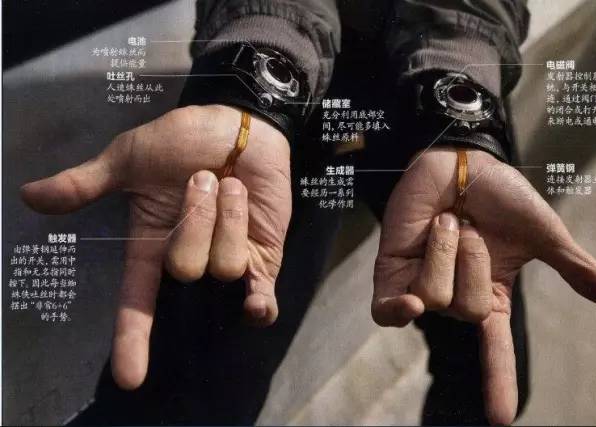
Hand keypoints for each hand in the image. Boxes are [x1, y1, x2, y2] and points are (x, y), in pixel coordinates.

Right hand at [21, 105, 291, 389]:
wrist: (238, 124)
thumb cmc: (182, 141)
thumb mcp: (129, 159)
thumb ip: (86, 183)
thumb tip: (29, 196)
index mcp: (151, 245)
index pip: (137, 302)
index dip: (132, 340)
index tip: (129, 377)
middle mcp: (188, 260)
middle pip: (187, 270)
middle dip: (196, 218)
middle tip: (203, 179)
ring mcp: (228, 261)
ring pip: (225, 267)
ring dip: (229, 217)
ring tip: (232, 187)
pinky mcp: (263, 259)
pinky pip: (262, 299)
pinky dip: (260, 306)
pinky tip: (255, 302)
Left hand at [372, 147, 595, 424]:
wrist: (459, 163)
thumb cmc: (502, 197)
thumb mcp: (542, 234)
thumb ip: (571, 268)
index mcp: (492, 297)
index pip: (496, 350)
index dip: (499, 384)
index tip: (502, 420)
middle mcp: (456, 298)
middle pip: (466, 310)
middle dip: (474, 259)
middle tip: (471, 227)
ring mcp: (422, 286)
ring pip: (433, 298)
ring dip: (446, 250)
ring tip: (447, 222)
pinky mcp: (391, 274)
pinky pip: (386, 310)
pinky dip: (397, 310)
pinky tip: (411, 300)